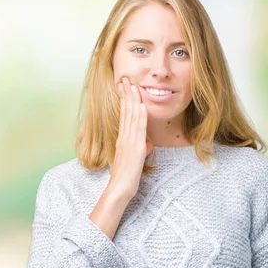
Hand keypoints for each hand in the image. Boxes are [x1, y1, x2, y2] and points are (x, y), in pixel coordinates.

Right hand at [105, 77, 153, 199]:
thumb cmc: (127, 177)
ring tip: (132, 85)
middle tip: (124, 78)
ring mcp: (129, 141)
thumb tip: (148, 145)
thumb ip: (141, 150)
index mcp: (123, 139)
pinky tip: (140, 105)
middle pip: (126, 111)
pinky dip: (139, 116)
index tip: (124, 87)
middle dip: (126, 94)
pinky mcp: (135, 148)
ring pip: (131, 116)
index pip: (124, 115)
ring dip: (132, 100)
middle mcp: (124, 137)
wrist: (119, 189)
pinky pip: (137, 129)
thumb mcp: (135, 160)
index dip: (125, 100)